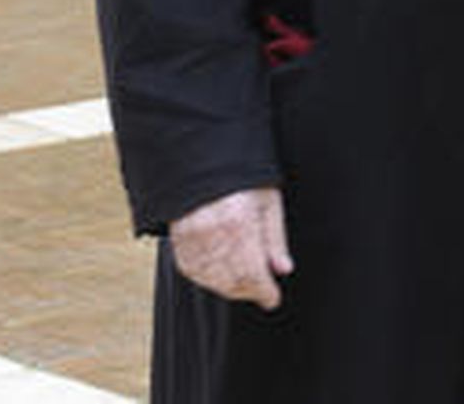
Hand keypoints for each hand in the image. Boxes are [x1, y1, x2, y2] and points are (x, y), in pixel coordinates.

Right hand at [170, 186, 292, 308]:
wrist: (203, 165)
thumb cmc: (242, 181)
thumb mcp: (268, 201)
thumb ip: (276, 238)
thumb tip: (283, 270)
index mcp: (240, 226)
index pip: (254, 275)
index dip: (266, 292)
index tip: (273, 299)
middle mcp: (213, 238)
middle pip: (234, 282)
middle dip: (251, 290)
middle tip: (263, 289)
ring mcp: (193, 243)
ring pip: (214, 282)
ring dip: (232, 287)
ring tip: (246, 281)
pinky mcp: (179, 244)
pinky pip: (195, 273)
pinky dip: (210, 279)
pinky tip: (222, 273)